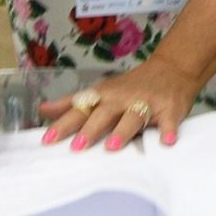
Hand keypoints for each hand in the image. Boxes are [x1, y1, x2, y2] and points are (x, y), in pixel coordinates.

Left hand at [42, 59, 202, 151]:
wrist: (172, 69)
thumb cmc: (131, 86)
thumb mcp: (101, 91)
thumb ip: (73, 103)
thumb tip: (43, 110)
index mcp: (105, 96)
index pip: (80, 109)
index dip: (64, 124)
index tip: (48, 139)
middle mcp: (123, 98)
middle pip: (104, 113)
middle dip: (90, 129)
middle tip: (77, 146)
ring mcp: (148, 103)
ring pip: (133, 116)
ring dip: (122, 130)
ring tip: (112, 146)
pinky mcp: (170, 110)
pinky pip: (169, 121)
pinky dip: (168, 131)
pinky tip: (166, 142)